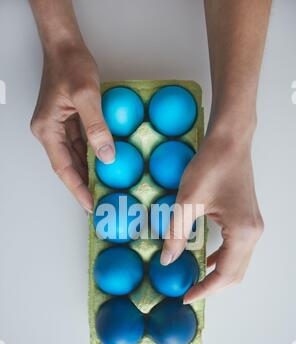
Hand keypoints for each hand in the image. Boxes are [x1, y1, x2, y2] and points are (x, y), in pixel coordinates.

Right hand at [30, 44, 114, 212]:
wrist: (66, 46)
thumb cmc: (71, 65)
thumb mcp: (87, 95)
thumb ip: (97, 127)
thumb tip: (107, 157)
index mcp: (48, 129)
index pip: (63, 168)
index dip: (77, 189)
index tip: (90, 206)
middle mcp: (50, 132)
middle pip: (68, 166)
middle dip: (84, 185)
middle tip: (102, 202)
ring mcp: (58, 128)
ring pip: (75, 157)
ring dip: (89, 173)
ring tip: (105, 189)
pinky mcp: (68, 122)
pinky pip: (81, 145)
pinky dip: (92, 157)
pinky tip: (105, 165)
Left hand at [160, 126, 263, 302]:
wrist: (229, 141)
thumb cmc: (211, 166)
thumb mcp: (186, 202)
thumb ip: (176, 234)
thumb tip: (167, 261)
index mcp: (242, 232)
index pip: (225, 274)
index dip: (205, 289)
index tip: (185, 297)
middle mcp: (253, 233)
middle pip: (236, 274)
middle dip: (213, 287)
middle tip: (188, 292)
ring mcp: (253, 227)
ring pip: (239, 264)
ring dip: (218, 275)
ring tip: (196, 280)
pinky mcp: (248, 220)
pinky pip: (238, 249)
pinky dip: (223, 259)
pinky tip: (207, 258)